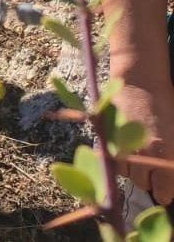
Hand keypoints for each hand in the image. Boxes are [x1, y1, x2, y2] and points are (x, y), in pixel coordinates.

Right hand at [119, 78, 173, 203]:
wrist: (140, 82)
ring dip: (133, 169)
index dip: (165, 191)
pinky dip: (118, 159)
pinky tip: (124, 148)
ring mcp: (121, 147)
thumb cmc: (166, 105)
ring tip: (139, 154)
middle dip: (150, 179)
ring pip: (126, 174)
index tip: (165, 190)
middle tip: (153, 166)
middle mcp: (142, 155)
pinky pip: (111, 161)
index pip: (164, 191)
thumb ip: (171, 157)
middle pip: (144, 184)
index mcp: (165, 154)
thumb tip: (168, 177)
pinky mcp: (106, 140)